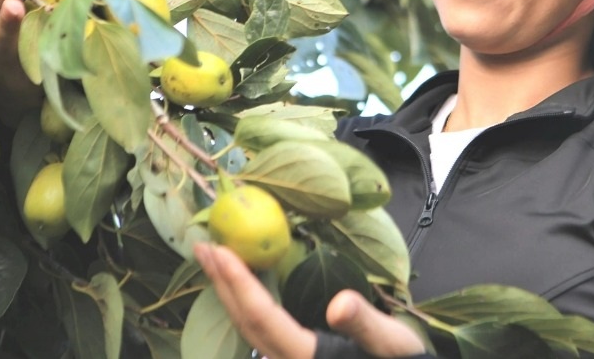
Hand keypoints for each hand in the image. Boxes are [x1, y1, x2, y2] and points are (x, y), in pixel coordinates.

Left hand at [194, 243, 426, 358]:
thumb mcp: (391, 342)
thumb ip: (364, 324)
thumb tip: (339, 306)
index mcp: (306, 357)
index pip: (262, 315)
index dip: (238, 282)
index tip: (219, 251)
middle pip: (245, 321)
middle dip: (221, 283)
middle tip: (201, 246)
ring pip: (248, 327)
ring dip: (228, 292)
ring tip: (214, 260)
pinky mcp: (295, 357)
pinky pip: (260, 329)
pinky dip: (245, 302)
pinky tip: (242, 285)